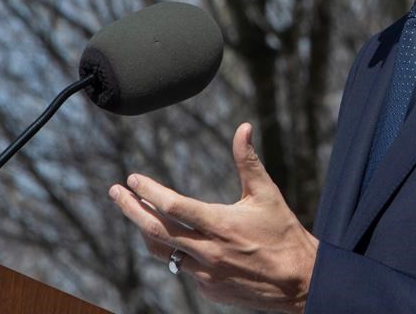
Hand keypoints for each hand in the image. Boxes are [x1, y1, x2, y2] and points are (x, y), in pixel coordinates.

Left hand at [108, 122, 318, 312]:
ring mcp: (206, 273)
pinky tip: (175, 238)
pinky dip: (175, 250)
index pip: (174, 206)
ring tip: (136, 212)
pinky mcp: (209, 288)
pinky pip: (183, 267)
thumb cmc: (284, 233)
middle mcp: (209, 251)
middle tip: (115, 193)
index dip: (149, 191)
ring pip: (164, 251)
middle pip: (156, 230)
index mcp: (221, 224)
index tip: (133, 179)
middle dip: (131, 209)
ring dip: (146, 230)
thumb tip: (243, 128)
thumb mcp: (267, 193)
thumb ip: (248, 161)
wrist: (299, 282)